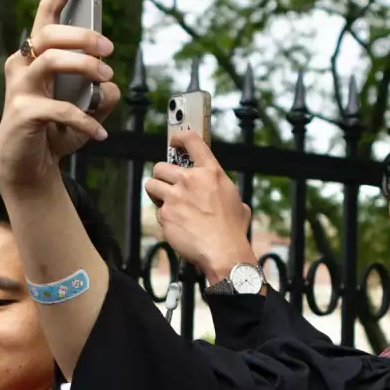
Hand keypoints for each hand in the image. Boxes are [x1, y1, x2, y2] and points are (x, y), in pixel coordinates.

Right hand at [0, 0, 120, 189]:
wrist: (30, 166)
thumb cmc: (54, 132)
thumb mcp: (87, 112)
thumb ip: (102, 96)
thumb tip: (112, 87)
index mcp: (36, 57)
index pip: (46, 15)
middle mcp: (23, 67)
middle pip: (50, 35)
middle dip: (84, 37)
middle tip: (109, 51)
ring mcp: (19, 89)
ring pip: (51, 60)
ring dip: (85, 66)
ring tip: (106, 80)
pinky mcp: (21, 114)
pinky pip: (58, 109)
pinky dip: (84, 120)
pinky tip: (100, 134)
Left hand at [146, 129, 256, 282]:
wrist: (223, 251)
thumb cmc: (232, 231)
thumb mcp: (238, 202)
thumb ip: (224, 192)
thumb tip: (223, 195)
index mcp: (211, 173)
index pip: (192, 141)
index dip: (180, 138)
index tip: (175, 141)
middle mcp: (190, 180)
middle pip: (160, 166)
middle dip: (162, 176)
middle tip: (169, 186)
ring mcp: (175, 196)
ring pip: (151, 185)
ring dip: (157, 193)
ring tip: (167, 203)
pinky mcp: (165, 213)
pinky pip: (157, 210)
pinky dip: (164, 217)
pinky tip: (177, 225)